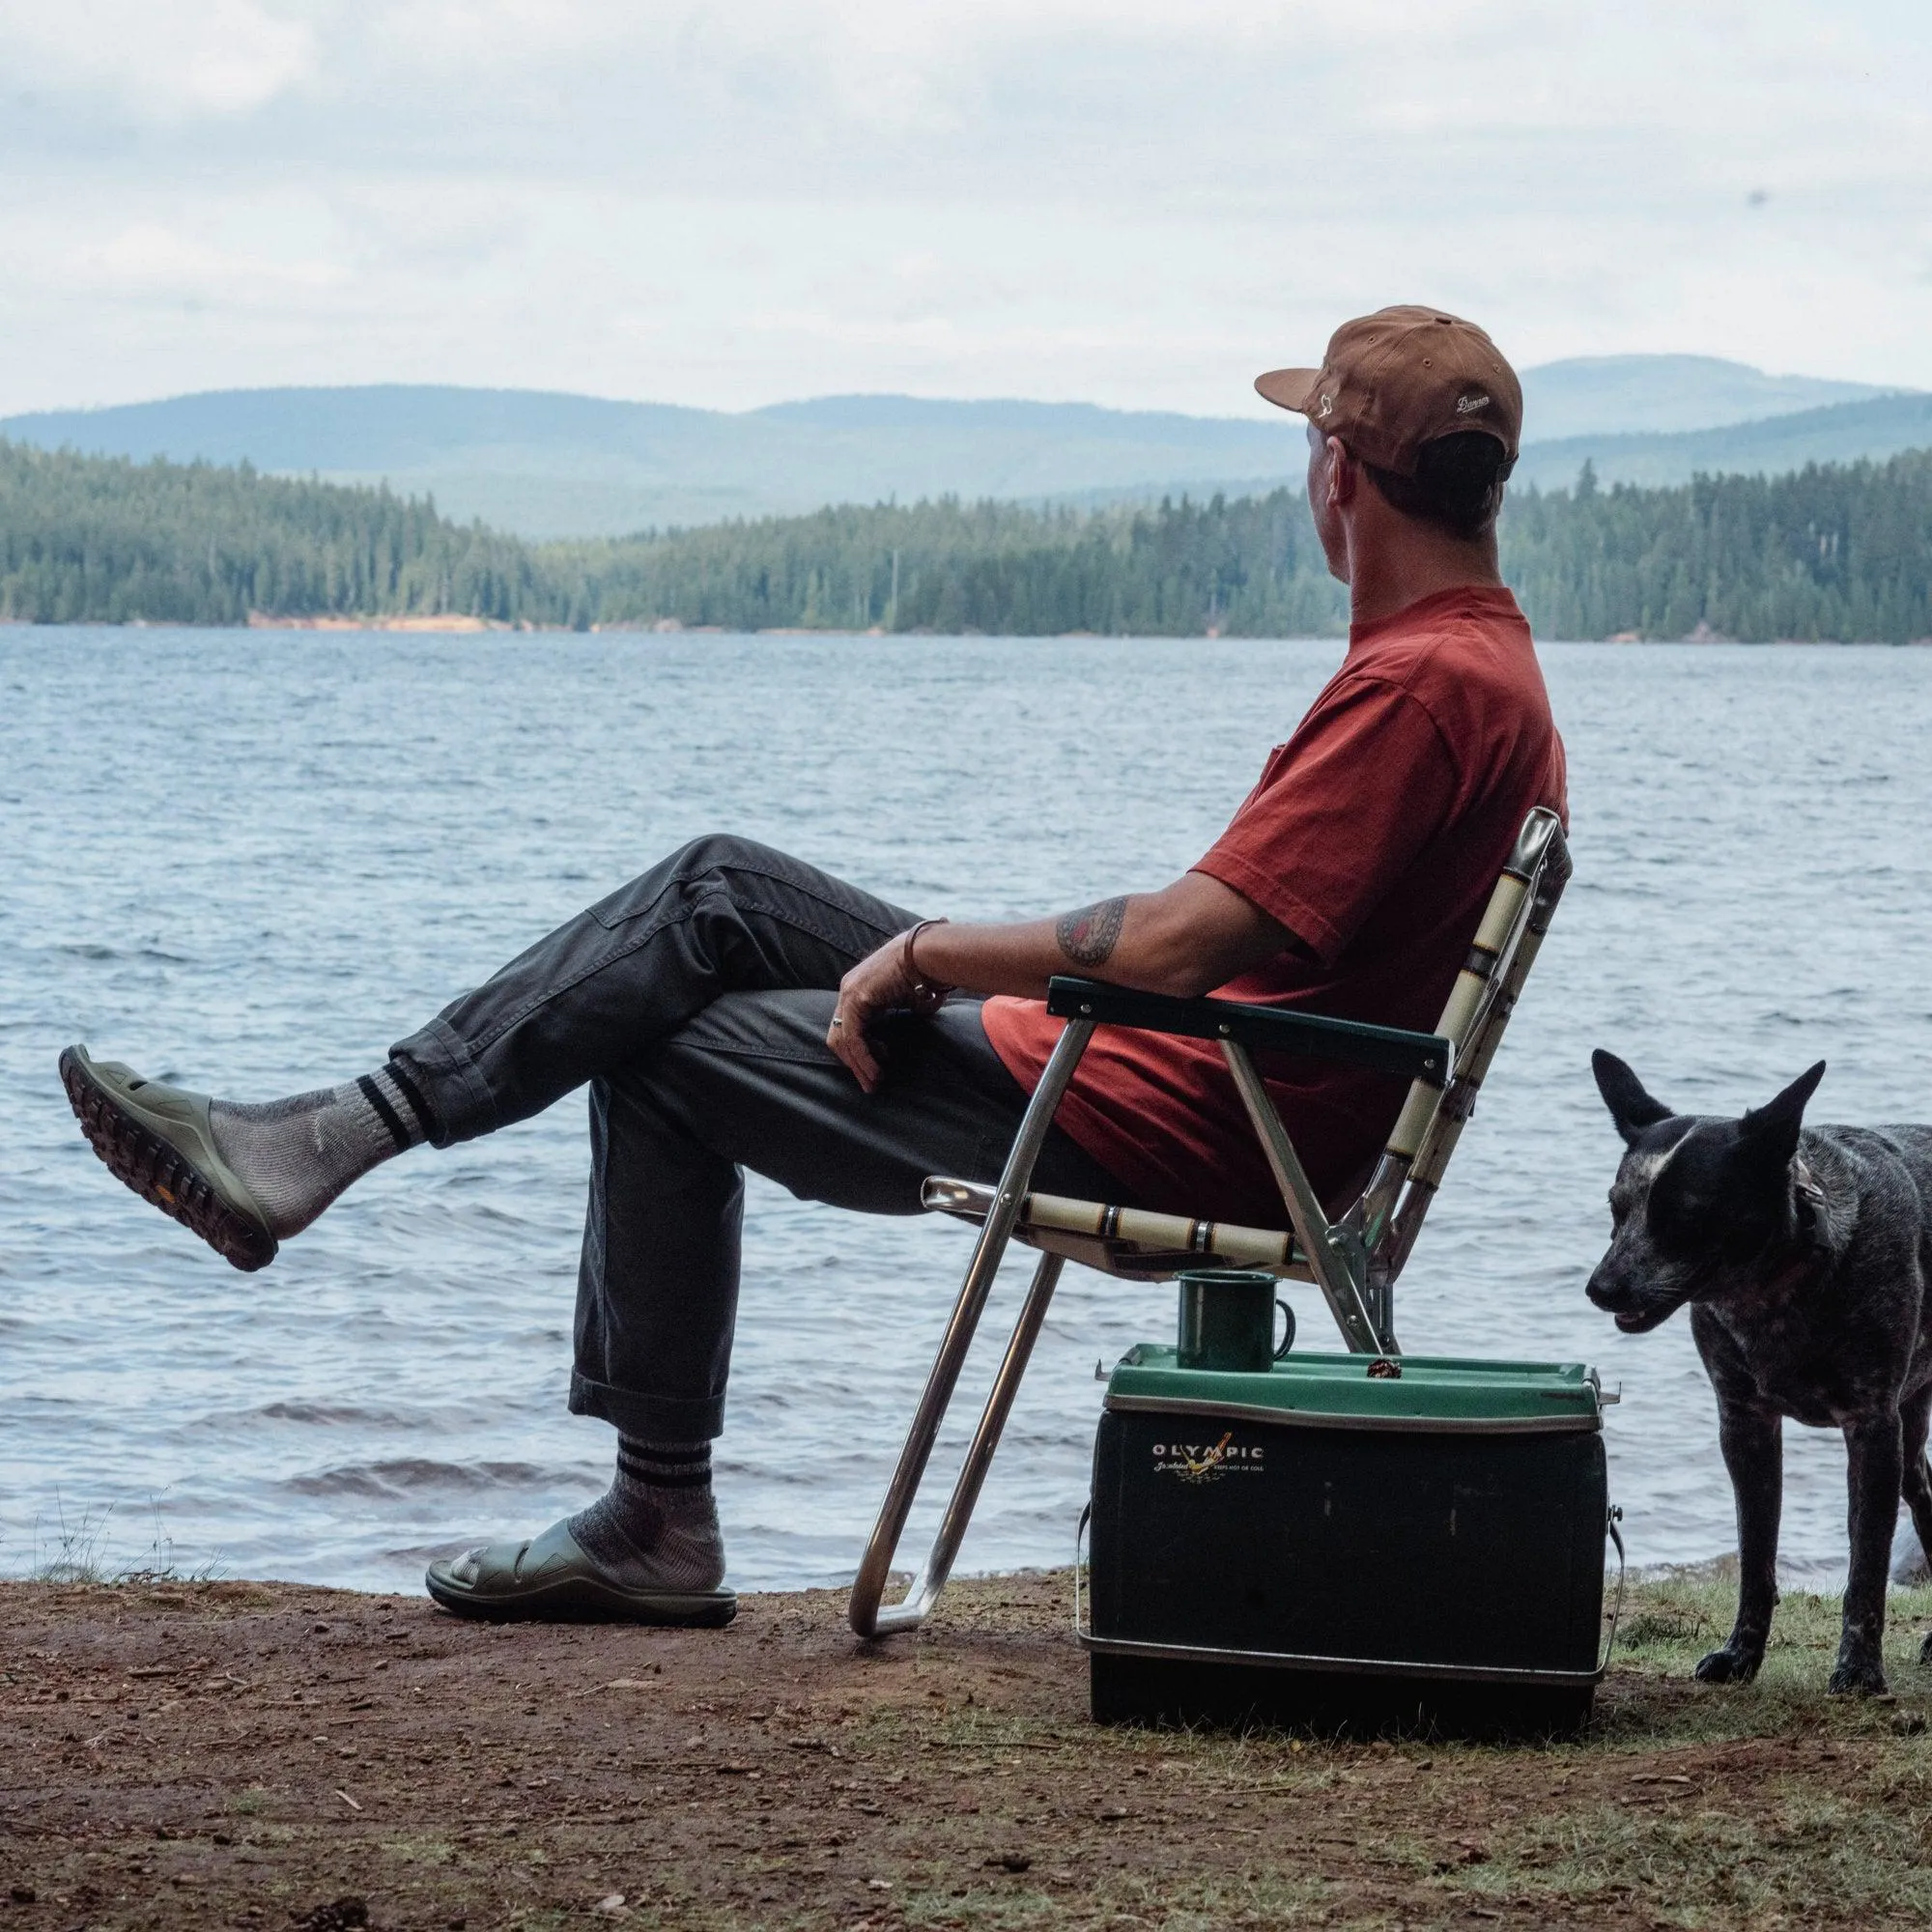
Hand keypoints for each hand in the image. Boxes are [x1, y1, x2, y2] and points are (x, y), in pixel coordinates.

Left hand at [828, 930, 941, 1091]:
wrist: (929, 955)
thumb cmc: (927, 974)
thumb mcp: (908, 999)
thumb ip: (902, 1013)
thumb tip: (913, 1026)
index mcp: (859, 990)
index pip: (849, 1027)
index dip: (861, 1051)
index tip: (878, 1068)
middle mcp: (848, 990)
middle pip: (839, 1035)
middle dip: (854, 1063)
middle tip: (870, 1084)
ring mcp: (849, 993)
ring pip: (842, 1039)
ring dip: (857, 1065)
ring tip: (873, 1083)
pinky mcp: (856, 999)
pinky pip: (853, 1037)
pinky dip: (862, 1058)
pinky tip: (874, 1071)